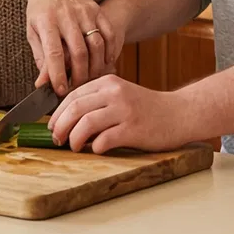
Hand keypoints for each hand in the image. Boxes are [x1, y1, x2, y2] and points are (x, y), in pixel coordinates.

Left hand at [26, 0, 120, 93]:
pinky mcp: (98, 11)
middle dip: (79, 75)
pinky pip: (109, 34)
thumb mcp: (33, 30)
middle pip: (79, 51)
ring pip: (96, 45)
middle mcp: (67, 16)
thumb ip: (41, 57)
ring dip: (95, 67)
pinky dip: (109, 52)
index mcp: (46, 21)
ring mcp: (85, 12)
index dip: (58, 74)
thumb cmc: (42, 9)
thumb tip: (43, 83)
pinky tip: (105, 63)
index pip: (54, 52)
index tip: (60, 90)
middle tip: (76, 88)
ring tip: (89, 78)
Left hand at [49, 76, 196, 153]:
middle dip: (59, 126)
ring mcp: (125, 111)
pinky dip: (95, 148)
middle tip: (56, 139)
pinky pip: (104, 140)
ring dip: (73, 139)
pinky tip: (97, 150)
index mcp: (109, 83)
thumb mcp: (122, 95)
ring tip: (73, 147)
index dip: (58, 113)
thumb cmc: (148, 109)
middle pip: (75, 109)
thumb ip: (99, 101)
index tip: (52, 126)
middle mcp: (115, 93)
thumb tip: (67, 118)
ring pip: (85, 124)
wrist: (180, 113)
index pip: (73, 95)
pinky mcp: (133, 129)